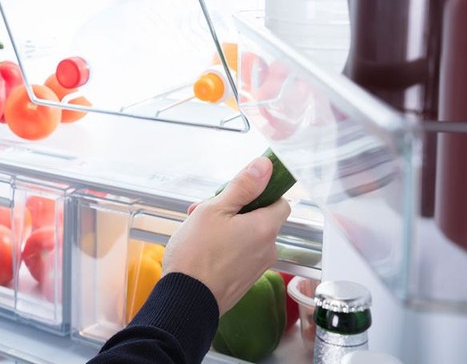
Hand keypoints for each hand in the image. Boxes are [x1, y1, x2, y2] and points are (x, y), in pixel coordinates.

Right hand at [161, 156, 291, 315]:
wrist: (186, 300)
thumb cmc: (196, 255)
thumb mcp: (214, 209)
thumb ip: (242, 186)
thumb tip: (264, 166)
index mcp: (265, 228)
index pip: (280, 202)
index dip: (261, 193)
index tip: (240, 192)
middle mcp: (268, 249)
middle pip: (261, 219)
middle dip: (236, 211)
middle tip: (207, 210)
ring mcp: (257, 267)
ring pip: (248, 237)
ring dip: (228, 229)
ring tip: (198, 231)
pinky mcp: (245, 281)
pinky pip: (241, 256)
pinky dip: (227, 248)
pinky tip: (202, 249)